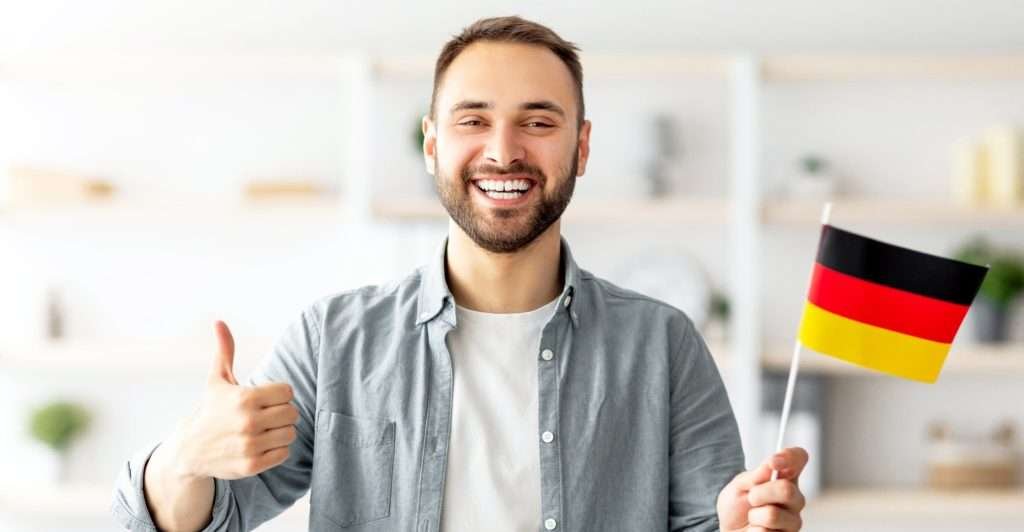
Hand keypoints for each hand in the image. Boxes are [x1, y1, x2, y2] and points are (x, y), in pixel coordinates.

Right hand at [164, 320, 299, 480]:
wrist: (190, 449)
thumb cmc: (211, 410)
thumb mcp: (217, 380)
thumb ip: (224, 351)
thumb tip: (219, 322)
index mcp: (244, 397)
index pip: (287, 392)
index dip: (278, 394)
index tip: (265, 399)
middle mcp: (248, 421)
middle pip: (292, 412)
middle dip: (281, 413)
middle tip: (266, 415)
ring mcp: (250, 445)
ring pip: (290, 433)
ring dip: (281, 431)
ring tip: (264, 430)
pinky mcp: (252, 465)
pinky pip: (284, 453)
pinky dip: (277, 450)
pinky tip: (261, 445)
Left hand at [716, 446, 808, 531]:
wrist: (730, 530)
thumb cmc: (736, 506)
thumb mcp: (739, 486)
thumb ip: (755, 476)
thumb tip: (770, 465)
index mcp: (783, 478)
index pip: (798, 458)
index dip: (790, 457)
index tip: (773, 462)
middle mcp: (793, 497)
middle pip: (787, 490)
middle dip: (760, 493)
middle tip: (751, 498)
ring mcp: (793, 519)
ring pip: (773, 514)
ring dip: (754, 515)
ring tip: (753, 517)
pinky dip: (753, 530)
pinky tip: (756, 529)